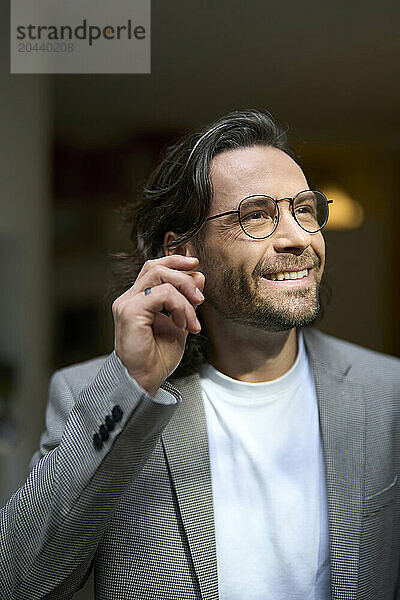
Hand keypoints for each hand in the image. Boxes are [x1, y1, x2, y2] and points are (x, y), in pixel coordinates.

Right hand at [112, 255, 204, 395]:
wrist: (145, 380)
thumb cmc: (158, 357)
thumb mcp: (180, 324)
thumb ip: (187, 301)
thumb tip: (199, 276)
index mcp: (138, 299)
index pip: (153, 268)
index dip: (174, 261)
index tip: (195, 265)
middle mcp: (129, 298)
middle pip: (156, 267)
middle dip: (184, 277)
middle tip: (200, 298)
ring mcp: (127, 303)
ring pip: (160, 277)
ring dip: (184, 294)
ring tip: (192, 318)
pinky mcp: (130, 312)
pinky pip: (161, 295)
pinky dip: (179, 306)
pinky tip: (183, 324)